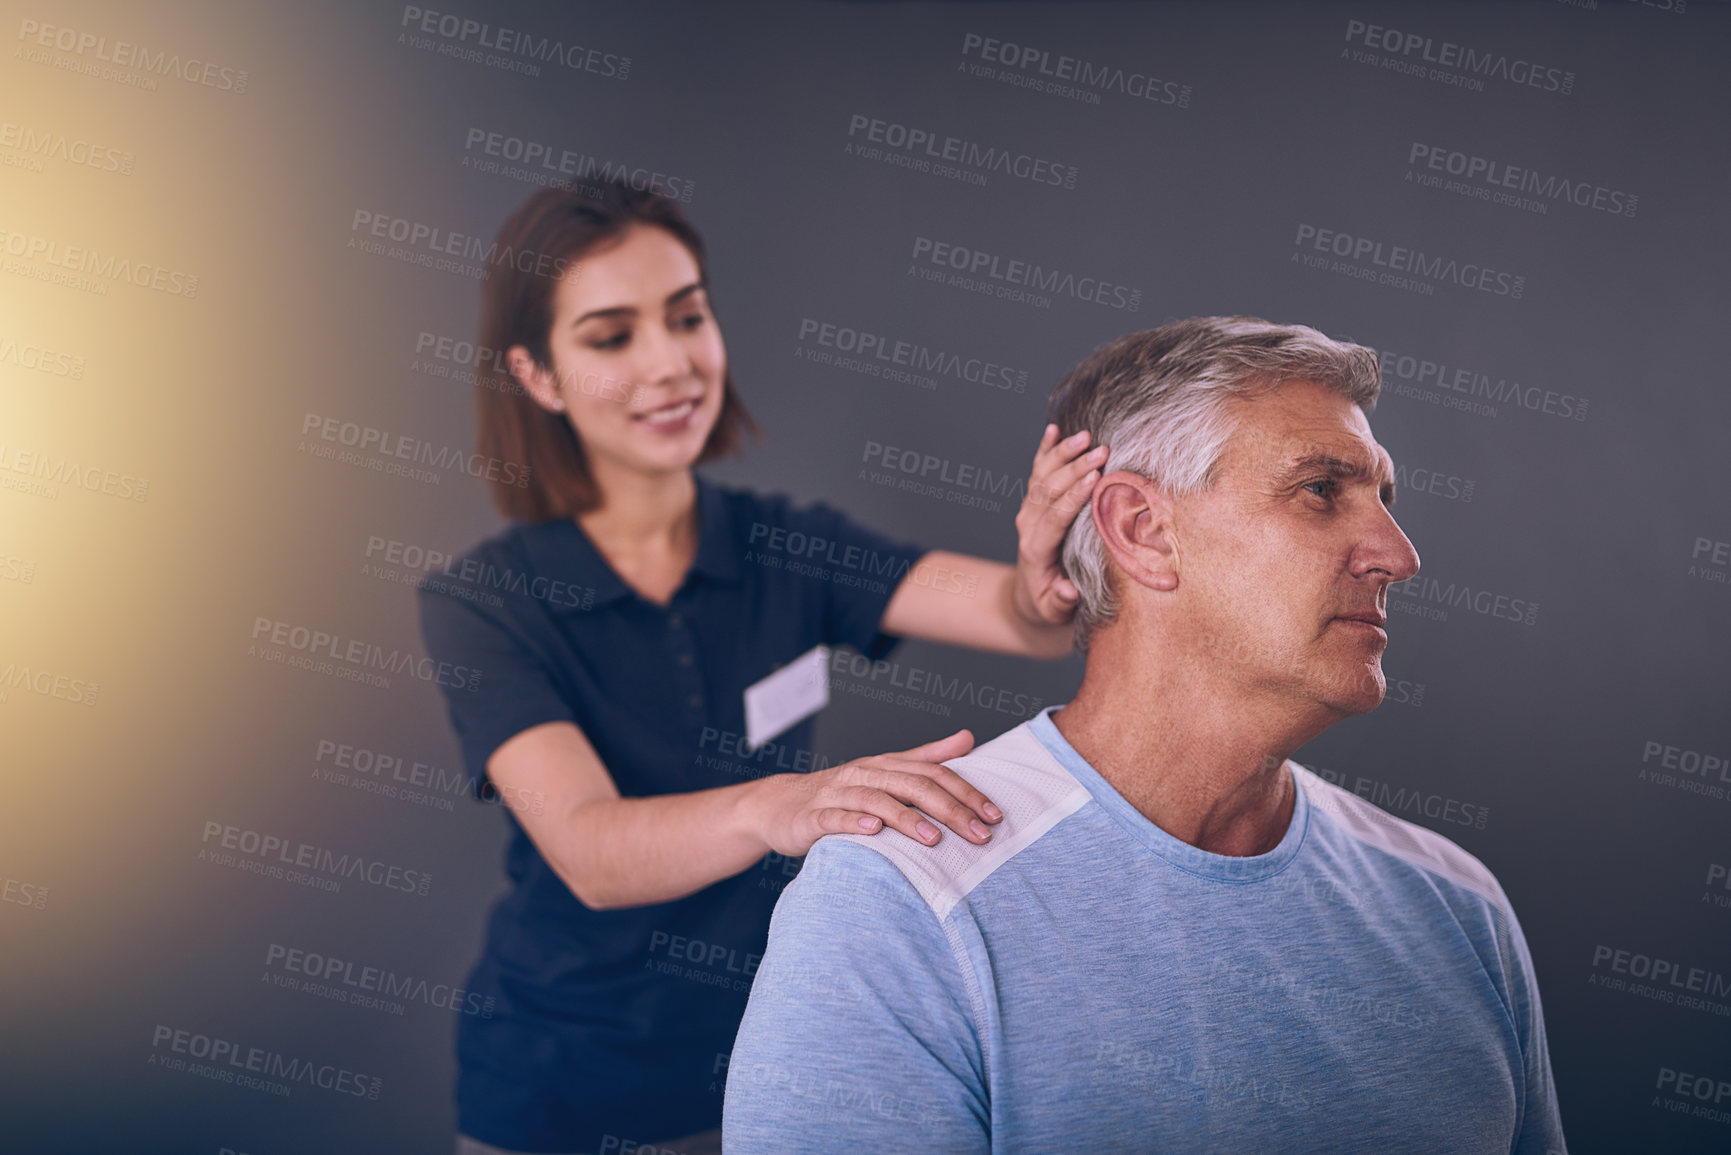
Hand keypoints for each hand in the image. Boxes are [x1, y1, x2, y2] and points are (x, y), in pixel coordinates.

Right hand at [744, 729, 1001, 856]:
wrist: (779, 805)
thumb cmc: (841, 792)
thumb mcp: (886, 772)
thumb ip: (927, 757)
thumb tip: (968, 738)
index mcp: (885, 765)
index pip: (934, 773)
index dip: (966, 792)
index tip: (994, 816)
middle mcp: (864, 774)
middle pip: (913, 785)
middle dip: (949, 810)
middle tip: (979, 835)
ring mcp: (837, 795)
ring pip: (876, 800)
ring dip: (907, 818)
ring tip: (934, 839)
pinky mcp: (813, 817)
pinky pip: (834, 819)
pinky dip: (853, 823)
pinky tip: (872, 832)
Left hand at [1013, 423, 1107, 625]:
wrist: (1029, 595)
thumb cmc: (1049, 604)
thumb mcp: (1055, 611)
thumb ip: (1061, 601)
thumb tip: (1069, 590)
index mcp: (1036, 549)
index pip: (1055, 517)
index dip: (1073, 497)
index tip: (1095, 478)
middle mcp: (1028, 525)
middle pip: (1049, 490)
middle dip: (1074, 469)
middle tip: (1101, 450)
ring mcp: (1028, 511)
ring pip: (1042, 476)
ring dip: (1063, 454)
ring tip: (1086, 436)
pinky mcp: (1032, 503)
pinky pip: (1037, 471)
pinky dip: (1044, 450)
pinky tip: (1053, 429)